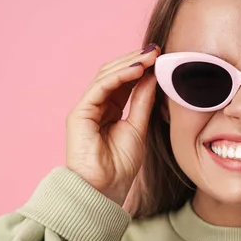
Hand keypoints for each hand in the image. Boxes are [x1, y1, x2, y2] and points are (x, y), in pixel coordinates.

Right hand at [66, 44, 159, 205]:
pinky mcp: (80, 113)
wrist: (104, 190)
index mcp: (110, 109)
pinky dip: (120, 76)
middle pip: (115, 74)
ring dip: (130, 63)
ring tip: (151, 56)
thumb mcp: (139, 127)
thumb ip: (143, 102)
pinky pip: (101, 87)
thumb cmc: (120, 166)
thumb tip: (153, 77)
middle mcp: (97, 105)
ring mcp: (87, 108)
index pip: (126, 81)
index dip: (142, 68)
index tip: (161, 57)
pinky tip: (138, 69)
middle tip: (157, 50)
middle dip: (136, 60)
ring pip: (107, 76)